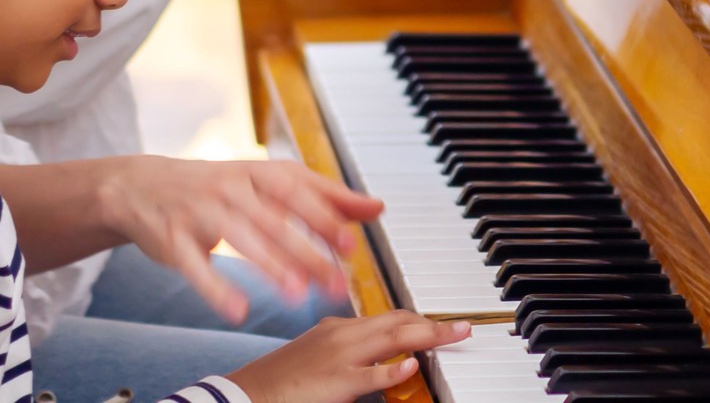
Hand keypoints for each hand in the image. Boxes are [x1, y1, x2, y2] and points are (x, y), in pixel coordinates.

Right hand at [102, 156, 382, 322]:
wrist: (142, 185)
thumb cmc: (217, 186)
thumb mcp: (269, 181)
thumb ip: (323, 196)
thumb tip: (376, 207)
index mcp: (259, 172)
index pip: (297, 192)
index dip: (324, 216)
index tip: (350, 244)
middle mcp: (231, 188)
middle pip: (274, 220)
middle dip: (307, 252)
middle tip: (335, 282)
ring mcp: (201, 212)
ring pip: (240, 240)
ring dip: (270, 267)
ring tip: (297, 293)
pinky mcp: (174, 240)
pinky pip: (197, 267)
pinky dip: (217, 289)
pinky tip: (238, 310)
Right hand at [225, 311, 471, 402]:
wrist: (247, 393)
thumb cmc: (281, 380)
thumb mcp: (319, 354)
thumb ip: (350, 351)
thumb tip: (384, 355)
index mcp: (337, 328)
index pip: (387, 317)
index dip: (418, 319)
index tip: (441, 324)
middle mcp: (341, 335)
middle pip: (396, 321)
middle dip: (432, 323)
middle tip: (462, 326)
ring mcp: (339, 357)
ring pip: (390, 338)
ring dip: (428, 335)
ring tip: (455, 336)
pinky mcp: (335, 382)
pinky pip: (370, 374)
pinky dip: (392, 368)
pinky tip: (411, 365)